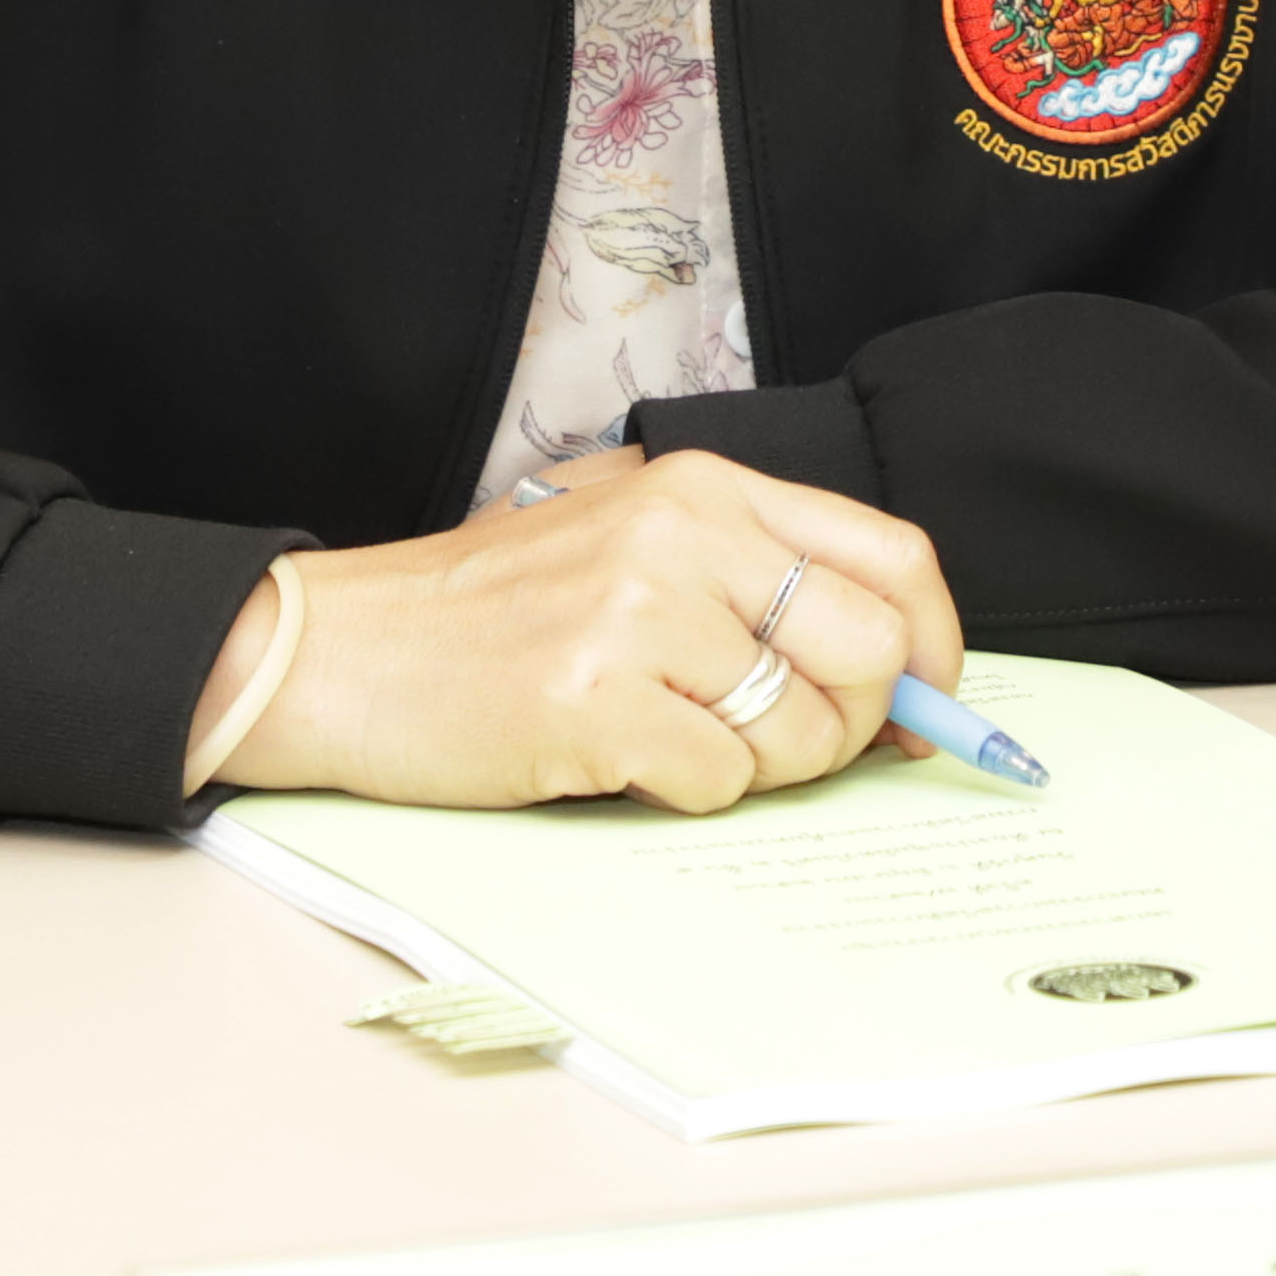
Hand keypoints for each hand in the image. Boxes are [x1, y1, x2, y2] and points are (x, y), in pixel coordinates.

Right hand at [207, 450, 962, 813]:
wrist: (342, 647)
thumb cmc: (489, 611)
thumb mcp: (629, 543)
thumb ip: (752, 581)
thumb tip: (894, 677)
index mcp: (703, 484)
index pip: (890, 553)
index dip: (933, 642)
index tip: (924, 698)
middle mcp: (682, 532)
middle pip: (867, 647)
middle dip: (857, 722)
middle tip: (798, 744)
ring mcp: (637, 614)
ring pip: (799, 730)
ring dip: (760, 767)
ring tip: (678, 740)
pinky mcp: (594, 701)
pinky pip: (719, 781)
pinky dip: (687, 792)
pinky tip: (621, 758)